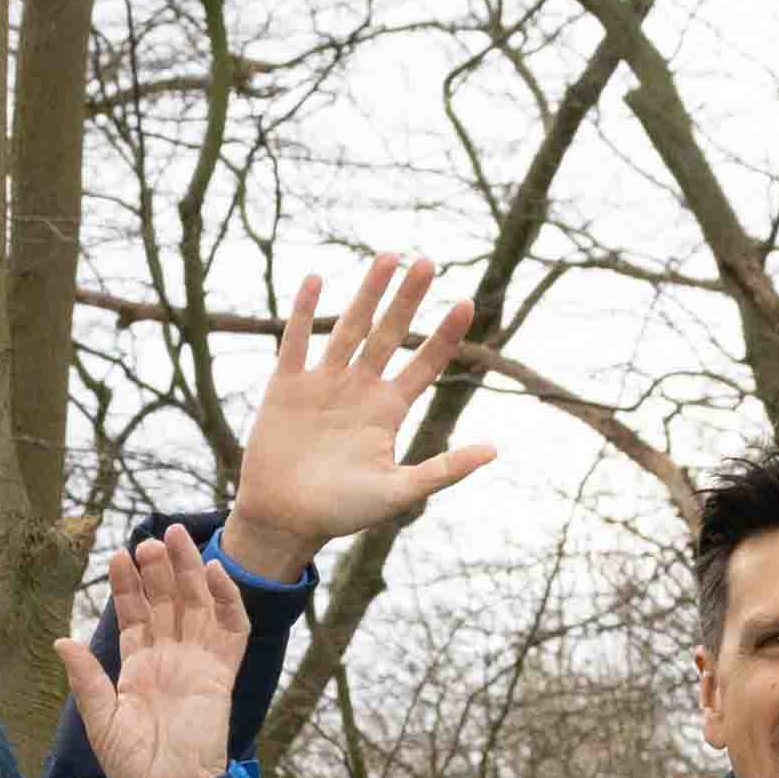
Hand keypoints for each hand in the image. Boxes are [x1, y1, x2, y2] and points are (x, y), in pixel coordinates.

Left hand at [56, 521, 249, 777]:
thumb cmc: (132, 768)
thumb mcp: (102, 720)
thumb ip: (86, 679)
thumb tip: (61, 641)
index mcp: (138, 669)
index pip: (135, 616)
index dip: (128, 587)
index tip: (118, 557)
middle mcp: (170, 660)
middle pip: (167, 603)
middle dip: (158, 570)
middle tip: (148, 540)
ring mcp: (198, 663)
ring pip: (198, 605)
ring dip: (189, 571)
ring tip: (176, 537)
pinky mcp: (223, 674)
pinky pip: (232, 629)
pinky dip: (227, 600)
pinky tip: (214, 572)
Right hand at [219, 254, 504, 578]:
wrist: (283, 521)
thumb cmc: (341, 513)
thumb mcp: (397, 494)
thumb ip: (443, 470)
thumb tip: (494, 450)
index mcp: (388, 411)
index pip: (425, 363)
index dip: (445, 335)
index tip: (466, 303)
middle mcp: (359, 389)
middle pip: (389, 334)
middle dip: (408, 299)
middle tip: (427, 262)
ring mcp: (323, 384)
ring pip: (348, 328)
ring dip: (367, 293)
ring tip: (387, 256)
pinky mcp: (286, 388)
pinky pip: (295, 343)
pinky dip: (303, 313)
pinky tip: (315, 280)